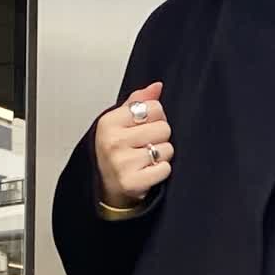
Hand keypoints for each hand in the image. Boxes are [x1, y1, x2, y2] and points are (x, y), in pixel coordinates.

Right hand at [95, 81, 173, 207]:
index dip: (156, 116)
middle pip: (163, 128)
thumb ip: (138, 102)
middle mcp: (114, 141)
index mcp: (109, 122)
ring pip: (166, 149)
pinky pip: (165, 168)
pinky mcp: (133, 182)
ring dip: (162, 155)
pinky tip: (149, 171)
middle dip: (160, 137)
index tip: (146, 126)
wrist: (109, 186)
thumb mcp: (121, 123)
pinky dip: (162, 170)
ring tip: (147, 159)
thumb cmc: (116, 152)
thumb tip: (157, 87)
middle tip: (147, 144)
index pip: (153, 107)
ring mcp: (122, 163)